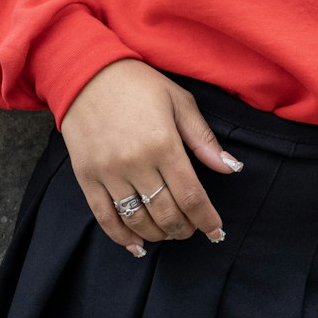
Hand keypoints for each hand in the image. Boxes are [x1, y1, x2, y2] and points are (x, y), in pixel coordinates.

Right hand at [59, 59, 243, 256]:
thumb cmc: (138, 85)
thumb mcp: (179, 101)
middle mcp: (136, 162)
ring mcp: (108, 172)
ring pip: (138, 220)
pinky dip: (122, 237)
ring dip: (159, 234)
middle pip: (166, 214)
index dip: (206, 219)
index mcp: (163, 143)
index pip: (191, 196)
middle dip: (185, 229)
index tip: (216, 231)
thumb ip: (204, 138)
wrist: (87, 73)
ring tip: (170, 232)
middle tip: (193, 229)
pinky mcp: (86, 177)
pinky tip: (137, 244)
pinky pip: (105, 218)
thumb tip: (231, 167)